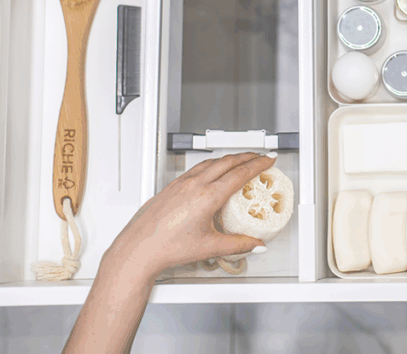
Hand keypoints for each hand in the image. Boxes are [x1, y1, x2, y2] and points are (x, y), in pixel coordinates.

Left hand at [101, 152, 276, 280]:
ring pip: (210, 162)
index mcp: (207, 197)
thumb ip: (238, 245)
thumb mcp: (209, 247)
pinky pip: (196, 168)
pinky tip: (211, 170)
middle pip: (227, 162)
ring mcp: (181, 184)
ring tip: (238, 160)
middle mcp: (194, 185)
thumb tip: (255, 245)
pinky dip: (211, 164)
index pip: (240, 174)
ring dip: (228, 158)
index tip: (268, 160)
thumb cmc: (166, 248)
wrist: (139, 249)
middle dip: (246, 156)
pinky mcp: (171, 186)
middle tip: (259, 157)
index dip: (258, 165)